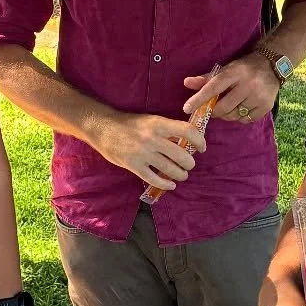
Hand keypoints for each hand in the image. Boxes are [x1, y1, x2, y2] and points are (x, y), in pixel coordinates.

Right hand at [90, 110, 208, 187]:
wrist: (103, 128)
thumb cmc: (129, 123)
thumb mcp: (150, 120)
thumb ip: (167, 130)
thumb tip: (186, 140)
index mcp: (159, 124)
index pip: (187, 131)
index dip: (199, 140)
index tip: (202, 148)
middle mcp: (152, 139)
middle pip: (181, 155)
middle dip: (189, 163)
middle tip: (189, 164)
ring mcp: (143, 153)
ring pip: (169, 169)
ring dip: (180, 174)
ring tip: (182, 175)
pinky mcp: (134, 165)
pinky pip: (153, 178)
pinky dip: (165, 184)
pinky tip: (170, 185)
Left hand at [183, 52, 278, 123]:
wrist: (272, 66)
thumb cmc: (243, 69)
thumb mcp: (225, 69)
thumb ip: (206, 78)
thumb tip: (186, 83)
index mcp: (235, 73)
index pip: (213, 87)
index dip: (199, 99)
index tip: (186, 108)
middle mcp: (248, 84)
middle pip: (223, 107)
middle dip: (215, 111)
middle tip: (215, 107)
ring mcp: (258, 96)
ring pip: (233, 116)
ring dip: (227, 115)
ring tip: (230, 106)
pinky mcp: (266, 106)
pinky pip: (245, 120)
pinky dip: (239, 117)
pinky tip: (241, 108)